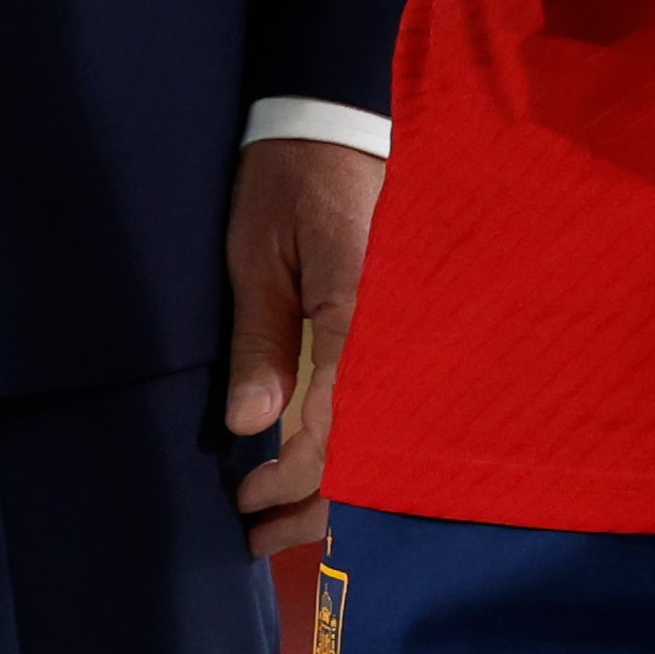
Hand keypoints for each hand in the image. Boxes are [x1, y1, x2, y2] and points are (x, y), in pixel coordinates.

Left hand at [223, 133, 382, 557]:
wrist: (339, 114)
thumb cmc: (290, 177)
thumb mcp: (259, 252)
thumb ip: (261, 339)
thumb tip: (250, 428)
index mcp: (363, 315)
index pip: (337, 429)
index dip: (291, 479)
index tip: (245, 504)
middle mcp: (399, 333)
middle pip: (372, 449)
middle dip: (319, 506)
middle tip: (261, 539)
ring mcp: (409, 330)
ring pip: (388, 435)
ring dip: (340, 486)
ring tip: (287, 523)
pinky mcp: (405, 323)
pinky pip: (389, 400)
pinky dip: (359, 446)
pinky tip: (329, 472)